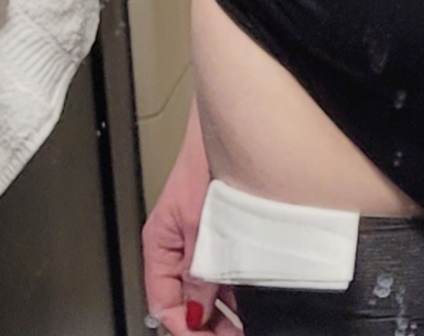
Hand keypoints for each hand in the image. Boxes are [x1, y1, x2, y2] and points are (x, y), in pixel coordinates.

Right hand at [143, 98, 238, 333]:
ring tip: (246, 321)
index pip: (163, 304)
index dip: (184, 330)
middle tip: (233, 334)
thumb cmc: (207, 157)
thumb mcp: (200, 223)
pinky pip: (223, 268)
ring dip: (225, 307)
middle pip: (186, 300)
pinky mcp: (221, 229)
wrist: (233, 120)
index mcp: (161, 244)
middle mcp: (179, 244)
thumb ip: (198, 271)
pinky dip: (235, 285)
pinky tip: (252, 295)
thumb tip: (197, 312)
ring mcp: (201, 237)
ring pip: (207, 287)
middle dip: (207, 323)